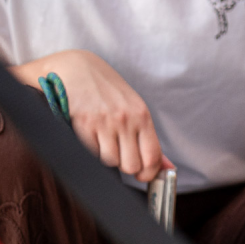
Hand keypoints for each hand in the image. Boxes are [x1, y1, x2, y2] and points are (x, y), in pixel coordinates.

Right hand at [38, 50, 166, 181]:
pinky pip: (90, 154)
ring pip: (110, 162)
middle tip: (120, 153)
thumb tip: (167, 169)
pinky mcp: (83, 124)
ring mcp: (104, 122)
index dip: (148, 173)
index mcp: (142, 115)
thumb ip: (149, 140)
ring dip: (106, 156)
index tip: (142, 175)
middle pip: (131, 166)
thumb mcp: (134, 109)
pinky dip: (90, 150)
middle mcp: (126, 119)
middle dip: (125, 166)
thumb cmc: (107, 91)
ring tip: (102, 139)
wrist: (76, 68)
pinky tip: (89, 134)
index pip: (153, 157)